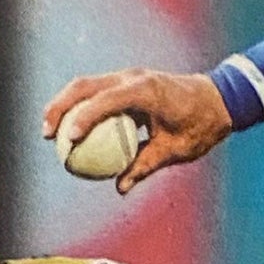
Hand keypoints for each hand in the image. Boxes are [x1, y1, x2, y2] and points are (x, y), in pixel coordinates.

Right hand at [41, 70, 232, 194]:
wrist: (218, 99)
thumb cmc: (200, 125)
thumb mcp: (175, 150)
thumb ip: (146, 165)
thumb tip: (119, 186)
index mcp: (146, 90)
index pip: (107, 100)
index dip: (84, 118)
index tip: (69, 139)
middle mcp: (133, 77)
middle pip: (85, 86)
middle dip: (60, 107)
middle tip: (46, 134)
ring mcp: (128, 76)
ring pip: (86, 85)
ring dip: (64, 105)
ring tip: (48, 132)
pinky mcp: (126, 82)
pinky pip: (97, 93)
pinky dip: (80, 108)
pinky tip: (69, 131)